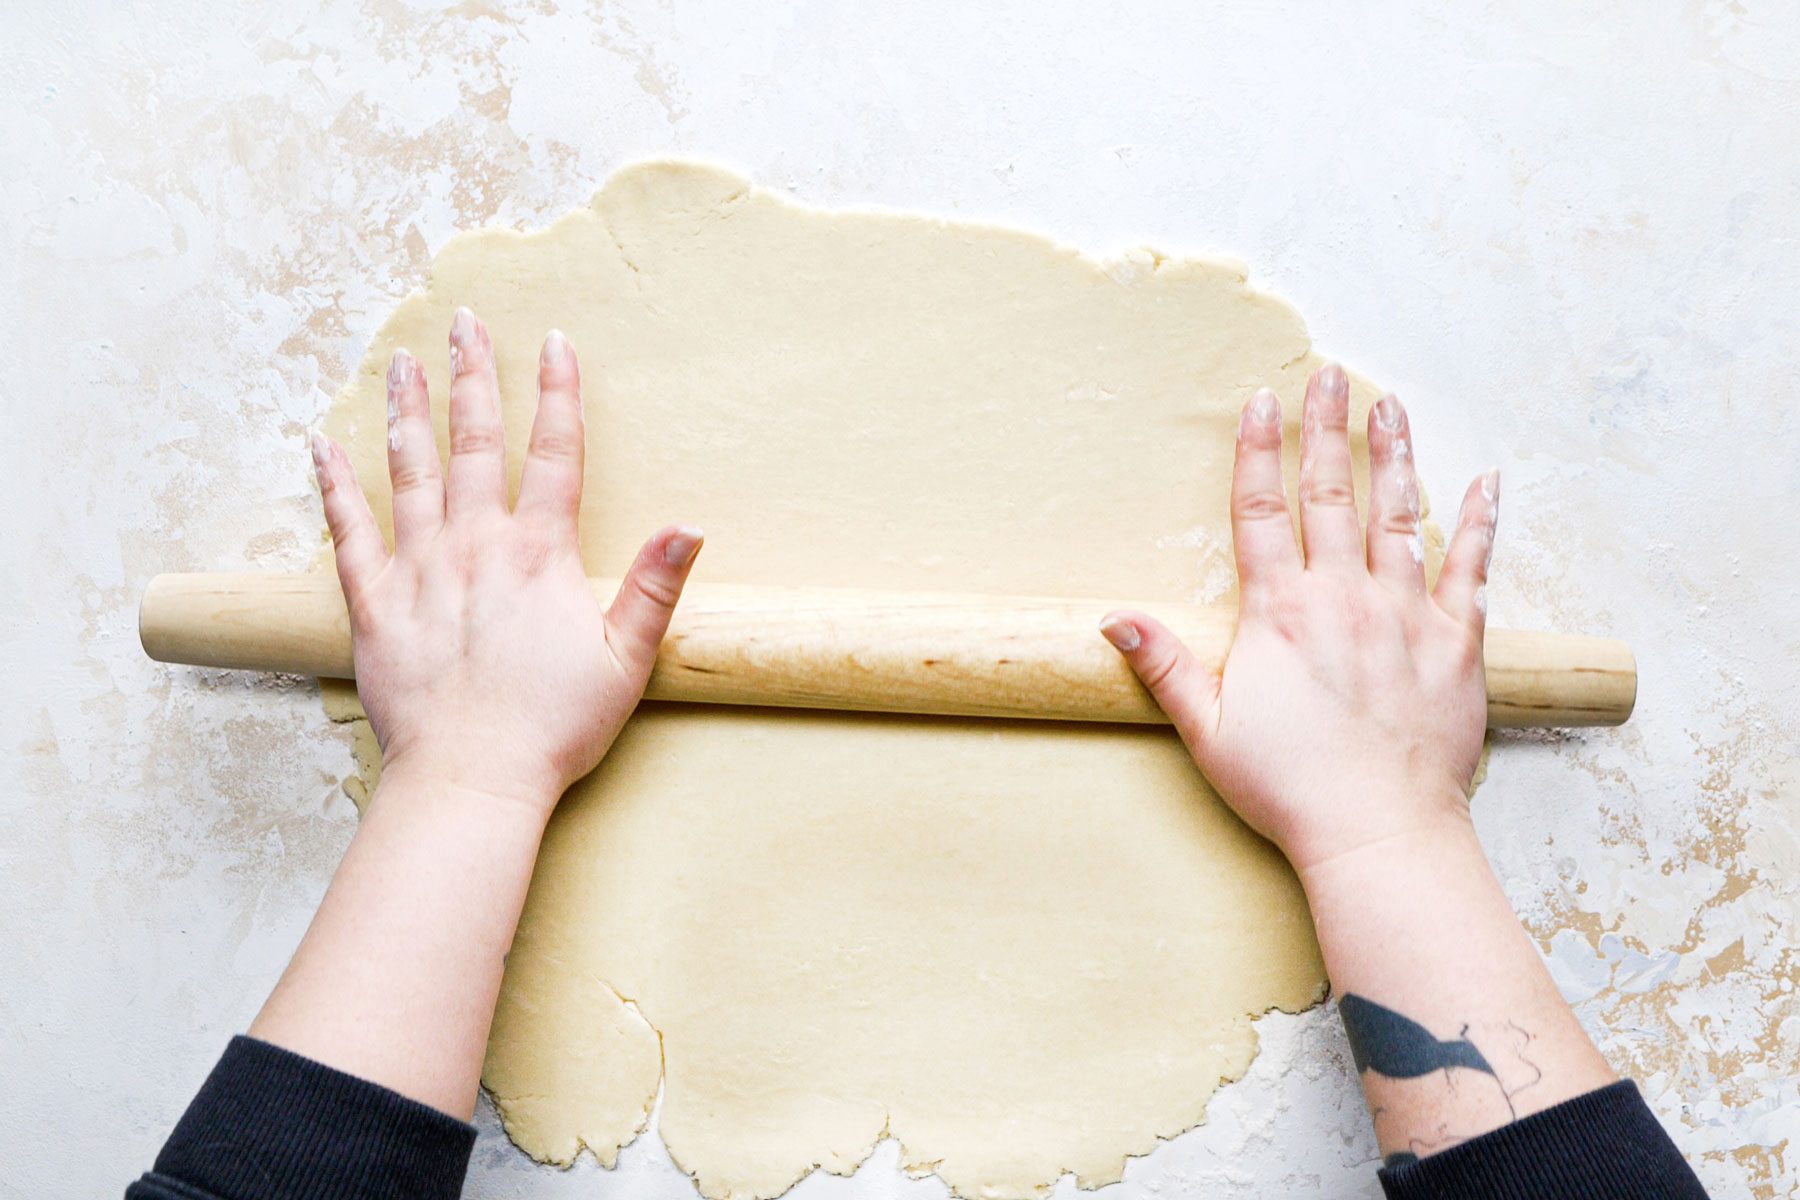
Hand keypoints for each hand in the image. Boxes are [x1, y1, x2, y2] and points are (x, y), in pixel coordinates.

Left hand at [309, 307, 701, 817]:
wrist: (472, 777)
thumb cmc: (554, 726)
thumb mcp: (627, 660)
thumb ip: (657, 587)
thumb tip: (691, 525)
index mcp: (539, 555)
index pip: (554, 454)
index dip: (559, 393)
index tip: (556, 342)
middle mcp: (475, 546)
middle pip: (475, 443)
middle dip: (473, 376)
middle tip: (464, 323)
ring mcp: (419, 569)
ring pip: (410, 470)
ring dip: (406, 411)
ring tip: (401, 361)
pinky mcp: (373, 604)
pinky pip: (348, 531)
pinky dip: (334, 484)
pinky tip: (320, 444)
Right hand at [1100, 363, 1497, 871]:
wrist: (1379, 832)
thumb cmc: (1289, 789)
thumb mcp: (1208, 730)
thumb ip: (1166, 665)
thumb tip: (1116, 617)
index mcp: (1281, 614)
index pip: (1263, 511)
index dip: (1258, 450)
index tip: (1262, 400)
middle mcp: (1345, 599)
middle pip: (1331, 494)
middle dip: (1328, 428)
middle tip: (1331, 375)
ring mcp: (1407, 616)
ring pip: (1401, 516)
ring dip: (1395, 456)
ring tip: (1392, 406)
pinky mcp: (1458, 644)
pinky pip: (1473, 570)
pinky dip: (1480, 523)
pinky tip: (1486, 482)